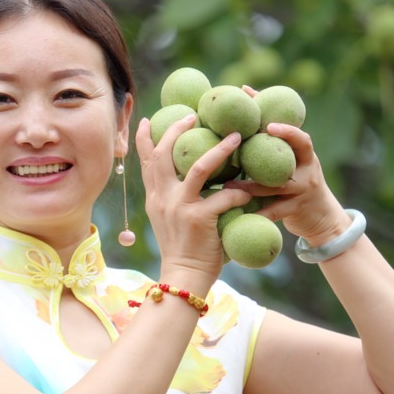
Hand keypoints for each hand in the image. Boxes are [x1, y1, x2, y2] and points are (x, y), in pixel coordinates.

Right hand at [135, 115, 249, 290]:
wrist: (183, 277)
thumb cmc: (182, 250)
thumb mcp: (168, 220)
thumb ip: (173, 198)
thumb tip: (188, 177)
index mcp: (154, 197)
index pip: (144, 161)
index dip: (144, 138)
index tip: (148, 119)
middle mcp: (161, 198)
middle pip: (163, 153)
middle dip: (177, 130)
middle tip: (193, 115)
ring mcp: (179, 207)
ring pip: (199, 167)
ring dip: (219, 150)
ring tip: (235, 137)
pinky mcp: (198, 219)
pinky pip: (224, 197)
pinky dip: (238, 194)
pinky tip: (248, 195)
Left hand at [223, 115, 349, 246]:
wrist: (323, 217)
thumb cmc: (300, 184)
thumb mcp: (297, 165)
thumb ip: (281, 150)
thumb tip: (250, 126)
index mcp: (306, 157)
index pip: (302, 140)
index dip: (288, 131)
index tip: (268, 126)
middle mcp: (308, 172)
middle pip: (287, 164)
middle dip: (261, 159)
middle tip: (236, 150)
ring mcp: (304, 191)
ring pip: (276, 187)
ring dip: (249, 187)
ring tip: (227, 186)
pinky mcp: (297, 210)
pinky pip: (275, 211)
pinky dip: (257, 212)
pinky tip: (239, 213)